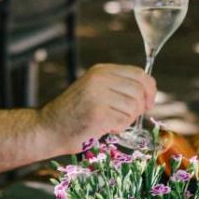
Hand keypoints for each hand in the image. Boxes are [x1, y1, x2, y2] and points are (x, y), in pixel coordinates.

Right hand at [39, 64, 155, 151]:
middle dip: (139, 108)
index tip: (149, 103)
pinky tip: (105, 128)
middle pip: (139, 90)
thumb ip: (117, 87)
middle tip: (126, 117)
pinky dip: (119, 127)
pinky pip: (124, 120)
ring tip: (111, 122)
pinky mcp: (98, 113)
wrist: (47, 128)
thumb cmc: (74, 114)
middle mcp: (100, 78)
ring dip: (127, 119)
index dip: (150, 89)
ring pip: (134, 106)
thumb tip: (148, 93)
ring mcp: (98, 94)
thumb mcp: (95, 90)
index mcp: (100, 71)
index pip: (139, 73)